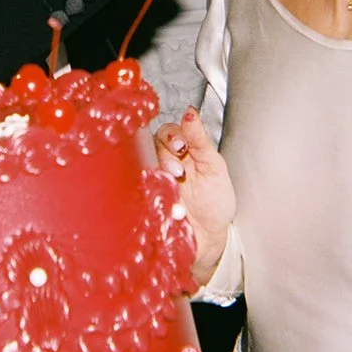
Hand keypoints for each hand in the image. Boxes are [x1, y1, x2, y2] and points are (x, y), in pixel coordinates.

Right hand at [154, 107, 235, 285]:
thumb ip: (201, 140)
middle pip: (150, 147)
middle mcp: (162, 163)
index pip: (166, 132)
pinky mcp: (144, 201)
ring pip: (141, 168)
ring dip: (158, 178)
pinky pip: (137, 193)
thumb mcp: (215, 167)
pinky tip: (172, 209)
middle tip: (180, 173)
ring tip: (176, 191)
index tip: (182, 148)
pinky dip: (154, 199)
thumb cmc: (214, 201)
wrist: (210, 237)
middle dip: (164, 158)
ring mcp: (152, 182)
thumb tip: (190, 113)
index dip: (171, 137)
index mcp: (180, 151)